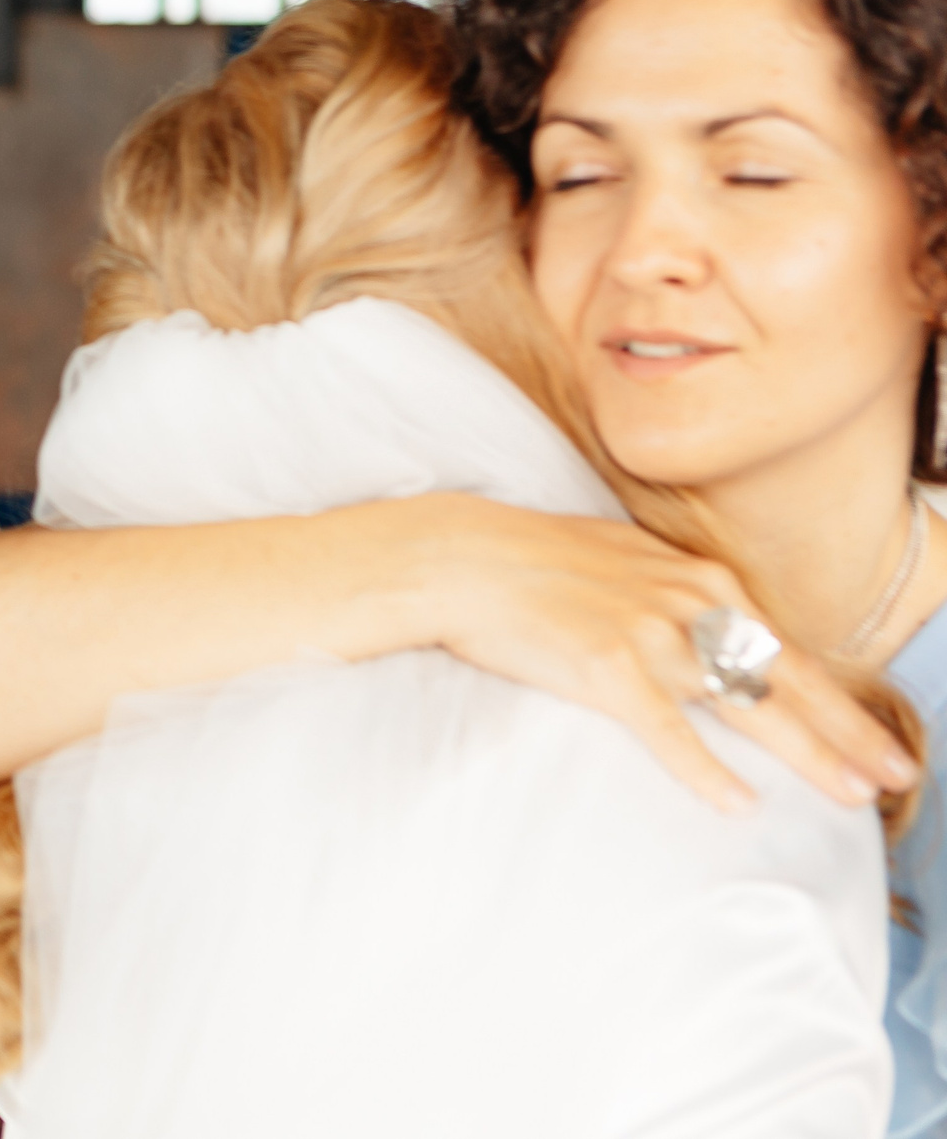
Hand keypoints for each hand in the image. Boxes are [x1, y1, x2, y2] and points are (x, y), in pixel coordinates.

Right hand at [412, 494, 919, 812]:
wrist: (461, 554)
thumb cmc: (534, 560)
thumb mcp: (626, 560)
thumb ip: (678, 595)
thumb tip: (716, 629)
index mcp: (697, 579)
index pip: (787, 650)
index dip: (840, 701)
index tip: (877, 741)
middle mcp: (688, 603)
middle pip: (788, 679)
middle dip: (850, 732)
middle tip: (897, 777)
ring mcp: (649, 633)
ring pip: (749, 704)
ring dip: (808, 752)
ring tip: (854, 794)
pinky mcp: (605, 664)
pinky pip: (667, 729)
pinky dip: (706, 768)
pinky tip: (739, 803)